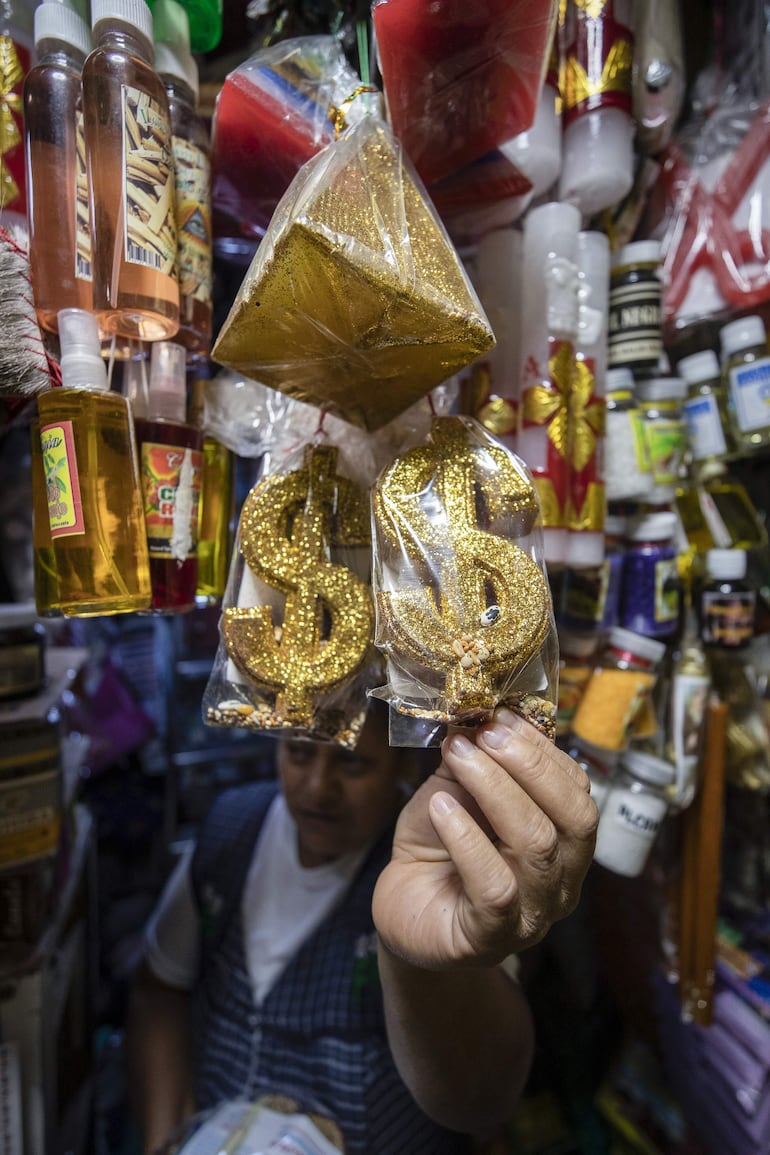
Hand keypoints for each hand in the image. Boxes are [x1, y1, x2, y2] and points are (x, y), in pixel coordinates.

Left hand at [372, 709, 597, 968]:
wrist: (403, 909)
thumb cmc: (438, 847)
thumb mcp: (456, 790)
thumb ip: (474, 758)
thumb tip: (477, 711)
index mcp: (564, 841)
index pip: (578, 791)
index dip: (544, 749)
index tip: (502, 716)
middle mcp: (561, 881)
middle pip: (574, 818)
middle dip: (531, 765)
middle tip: (486, 733)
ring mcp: (532, 915)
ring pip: (536, 844)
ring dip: (495, 789)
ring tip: (458, 756)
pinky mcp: (490, 938)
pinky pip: (495, 887)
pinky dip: (467, 839)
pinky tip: (440, 808)